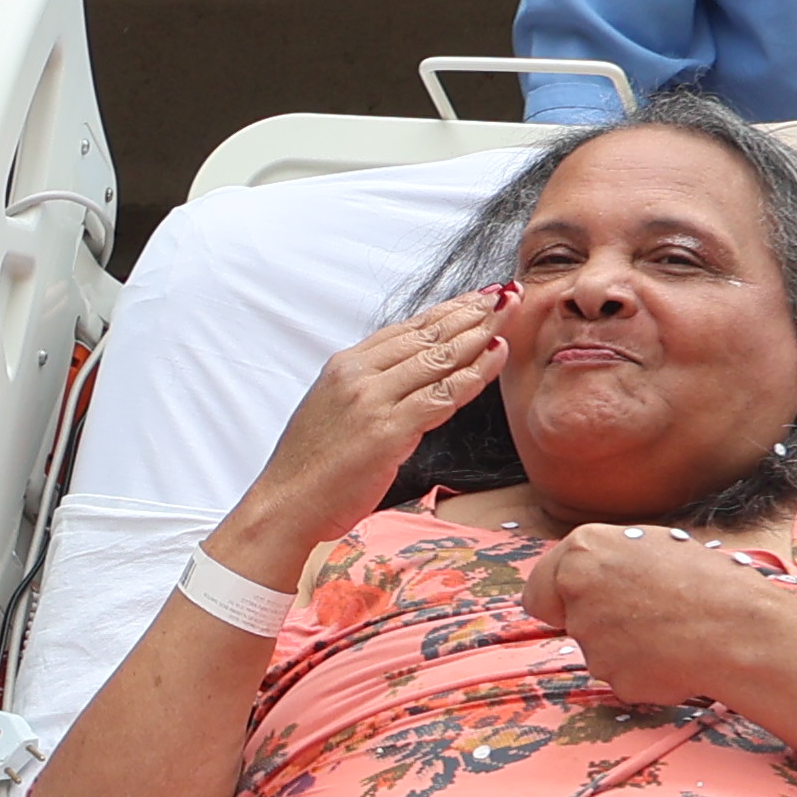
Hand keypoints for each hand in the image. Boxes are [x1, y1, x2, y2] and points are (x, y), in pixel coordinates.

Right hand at [223, 288, 512, 564]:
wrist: (286, 503)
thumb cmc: (310, 468)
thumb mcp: (333, 411)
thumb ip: (367, 390)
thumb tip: (405, 379)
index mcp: (343, 366)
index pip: (406, 329)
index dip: (446, 310)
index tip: (476, 298)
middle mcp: (358, 375)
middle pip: (426, 334)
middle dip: (471, 311)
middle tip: (506, 294)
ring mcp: (373, 400)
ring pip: (439, 357)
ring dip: (480, 332)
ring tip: (509, 313)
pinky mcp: (389, 430)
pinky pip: (444, 394)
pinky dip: (475, 372)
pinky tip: (497, 355)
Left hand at [516, 521, 796, 710]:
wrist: (744, 628)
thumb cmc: (710, 582)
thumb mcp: (653, 547)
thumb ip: (608, 561)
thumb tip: (588, 572)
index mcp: (584, 550)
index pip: (538, 590)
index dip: (560, 601)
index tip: (578, 605)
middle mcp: (577, 591)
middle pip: (571, 623)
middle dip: (598, 625)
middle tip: (643, 620)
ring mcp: (592, 638)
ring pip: (600, 652)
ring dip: (628, 649)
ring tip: (674, 632)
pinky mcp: (613, 677)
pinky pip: (624, 678)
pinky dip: (646, 674)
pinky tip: (677, 658)